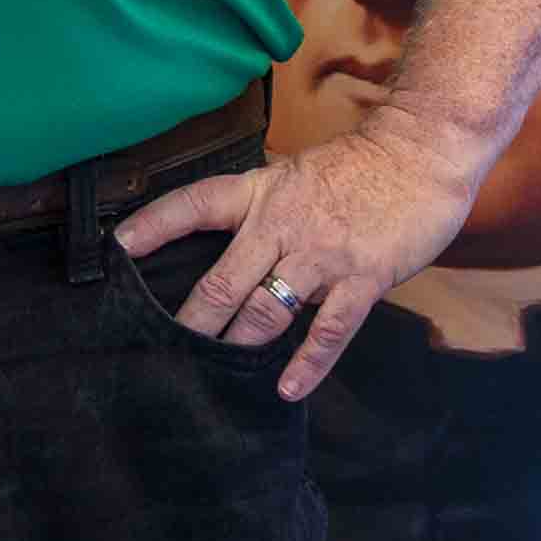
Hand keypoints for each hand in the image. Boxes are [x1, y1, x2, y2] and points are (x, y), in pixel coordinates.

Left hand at [110, 105, 488, 402]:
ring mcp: (322, 254)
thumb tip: (236, 250)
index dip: (154, 225)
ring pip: (266, 309)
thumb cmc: (361, 166)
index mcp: (262, 192)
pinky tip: (287, 388)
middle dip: (191, 320)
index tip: (119, 248)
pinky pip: (328, 330)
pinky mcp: (362, 278)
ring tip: (213, 375)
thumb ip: (266, 211)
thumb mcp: (298, 175)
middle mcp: (283, 223)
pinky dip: (307, 363)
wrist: (422, 152)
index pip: (195, 204)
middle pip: (222, 278)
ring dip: (239, 344)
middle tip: (161, 350)